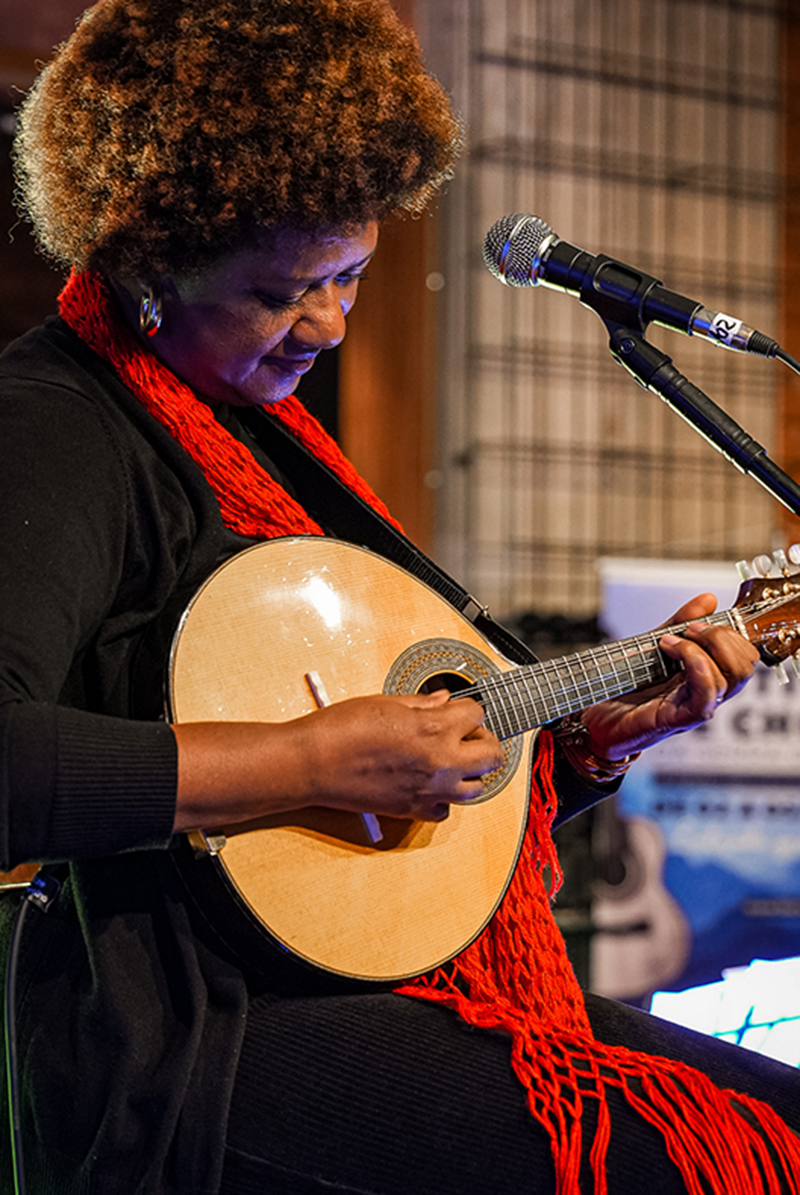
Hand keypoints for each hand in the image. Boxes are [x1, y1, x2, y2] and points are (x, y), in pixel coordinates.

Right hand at [172, 690, 504, 831]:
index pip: (477, 714)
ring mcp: (429, 790)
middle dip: (482, 740)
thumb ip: (422, 704)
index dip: (467, 709)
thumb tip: (443, 700)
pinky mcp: (412, 810)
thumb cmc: (341, 728)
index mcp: (434, 728)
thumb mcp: (386, 702)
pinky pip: (445, 809)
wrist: (313, 763)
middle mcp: (439, 761)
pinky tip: (428, 783)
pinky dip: (443, 798)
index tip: (458, 709)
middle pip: (490, 755)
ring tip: (451, 759)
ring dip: (469, 772)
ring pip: (476, 787)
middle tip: (466, 734)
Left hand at [578, 592, 758, 761]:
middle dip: (722, 637)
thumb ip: (680, 623)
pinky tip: (669, 651)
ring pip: (729, 679)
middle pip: (744, 667)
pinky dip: (694, 665)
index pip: (744, 656)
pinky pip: (705, 695)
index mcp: (706, 676)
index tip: (700, 619)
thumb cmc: (626, 686)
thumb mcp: (653, 644)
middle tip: (690, 629)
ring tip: (671, 640)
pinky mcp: (679, 719)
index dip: (732, 632)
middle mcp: (707, 693)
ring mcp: (696, 708)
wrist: (595, 718)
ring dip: (701, 648)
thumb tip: (708, 599)